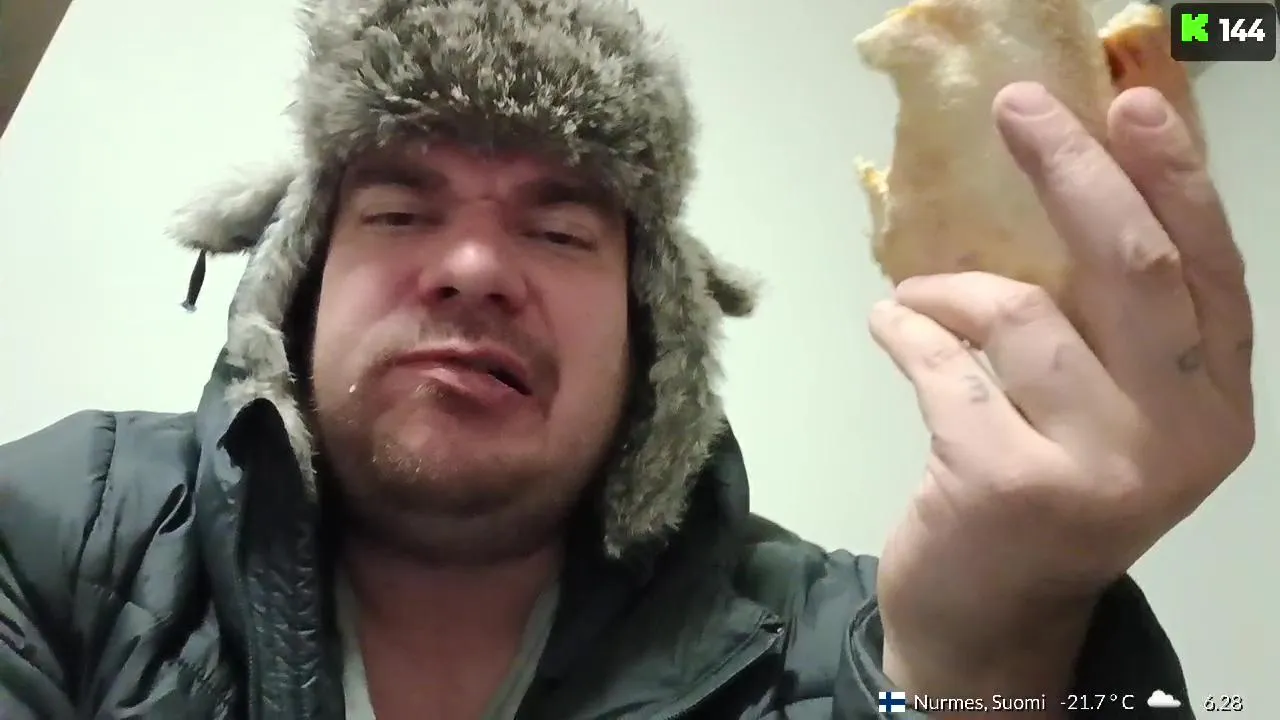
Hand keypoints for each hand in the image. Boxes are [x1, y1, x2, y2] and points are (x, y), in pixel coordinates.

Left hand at [867, 82, 1254, 701]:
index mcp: (1217, 401)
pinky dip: (906, 328)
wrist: (995, 619)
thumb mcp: (1109, 414)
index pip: (1211, 266)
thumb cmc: (1048, 492)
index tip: (1126, 101)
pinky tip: (889, 326)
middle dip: (1071, 170)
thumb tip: (1066, 185)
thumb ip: (1111, 327)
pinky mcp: (1008, 483)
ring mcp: (1100, 464)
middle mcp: (1182, 434)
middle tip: (1015, 108)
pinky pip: (944, 364)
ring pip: (1021, 313)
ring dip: (948, 287)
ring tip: (915, 297)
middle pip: (1132, 266)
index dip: (1173, 176)